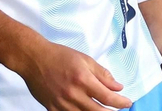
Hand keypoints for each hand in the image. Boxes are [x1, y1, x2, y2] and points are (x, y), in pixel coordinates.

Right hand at [14, 38, 131, 110]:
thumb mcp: (84, 60)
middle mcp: (73, 94)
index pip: (108, 97)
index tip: (128, 102)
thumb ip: (102, 74)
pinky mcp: (53, 109)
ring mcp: (62, 104)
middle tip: (119, 110)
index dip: (121, 102)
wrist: (33, 59)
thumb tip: (118, 87)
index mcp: (82, 79)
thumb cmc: (59, 56)